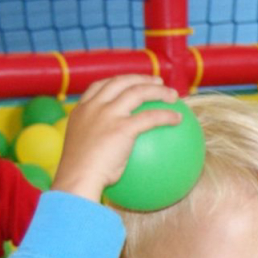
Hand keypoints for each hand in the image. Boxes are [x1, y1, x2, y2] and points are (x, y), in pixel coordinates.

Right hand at [51, 75, 180, 201]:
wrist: (79, 178)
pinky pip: (150, 117)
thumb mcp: (82, 153)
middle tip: (157, 81)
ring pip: (138, 92)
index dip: (118, 81)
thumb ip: (95, 145)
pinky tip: (178, 119)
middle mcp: (94, 107)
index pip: (99, 86)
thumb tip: (110, 155)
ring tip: (173, 96)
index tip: (130, 82)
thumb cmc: (81, 176)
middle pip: (121, 82)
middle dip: (141, 78)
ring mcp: (108, 114)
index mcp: (82, 110)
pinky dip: (166, 115)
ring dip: (158, 91)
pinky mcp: (123, 127)